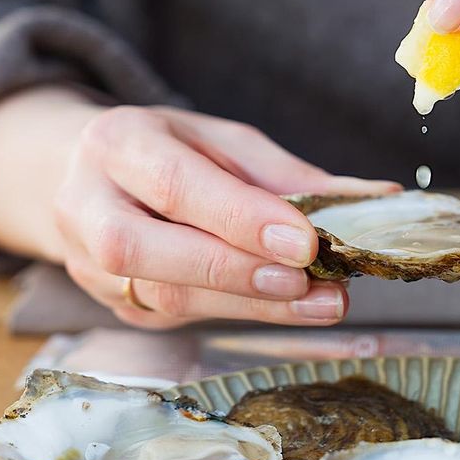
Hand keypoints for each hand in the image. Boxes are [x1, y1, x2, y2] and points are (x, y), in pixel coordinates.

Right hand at [52, 105, 400, 328]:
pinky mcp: (117, 306)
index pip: (176, 186)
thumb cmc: (168, 152)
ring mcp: (92, 266)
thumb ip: (290, 175)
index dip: (241, 218)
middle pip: (150, 251)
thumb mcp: (225, 142)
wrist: (81, 176)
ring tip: (323, 302)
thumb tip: (378, 198)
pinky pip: (179, 316)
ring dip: (253, 306)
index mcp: (118, 145)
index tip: (305, 241)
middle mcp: (88, 206)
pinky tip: (291, 308)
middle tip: (310, 281)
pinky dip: (242, 313)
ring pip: (166, 296)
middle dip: (237, 271)